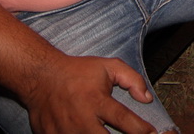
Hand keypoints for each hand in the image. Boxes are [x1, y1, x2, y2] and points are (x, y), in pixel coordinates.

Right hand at [20, 52, 157, 133]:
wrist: (41, 76)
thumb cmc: (76, 72)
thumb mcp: (108, 67)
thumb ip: (132, 79)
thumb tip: (146, 98)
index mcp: (96, 101)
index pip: (124, 120)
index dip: (141, 130)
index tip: (151, 133)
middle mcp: (82, 119)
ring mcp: (65, 132)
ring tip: (103, 131)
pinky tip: (86, 133)